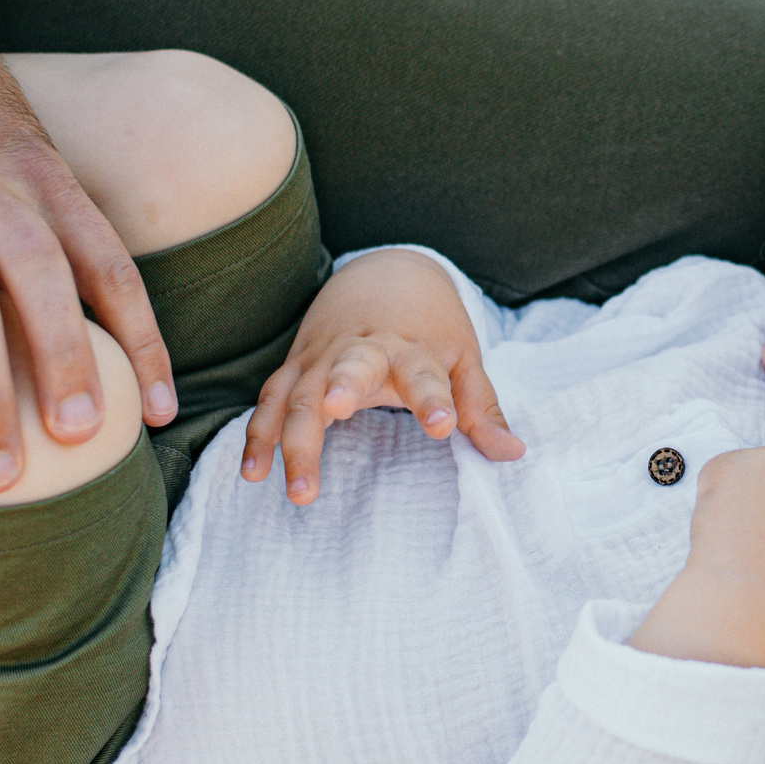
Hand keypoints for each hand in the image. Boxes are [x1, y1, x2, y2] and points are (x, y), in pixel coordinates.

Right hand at [242, 248, 523, 502]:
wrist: (383, 274)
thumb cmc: (431, 326)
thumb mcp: (464, 357)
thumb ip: (481, 407)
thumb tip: (512, 453)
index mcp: (411, 347)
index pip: (425, 374)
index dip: (434, 400)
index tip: (443, 427)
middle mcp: (362, 350)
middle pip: (348, 368)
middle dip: (340, 387)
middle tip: (334, 410)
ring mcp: (322, 358)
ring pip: (299, 394)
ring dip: (293, 439)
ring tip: (300, 489)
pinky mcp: (295, 367)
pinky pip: (269, 401)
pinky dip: (258, 435)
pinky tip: (253, 473)